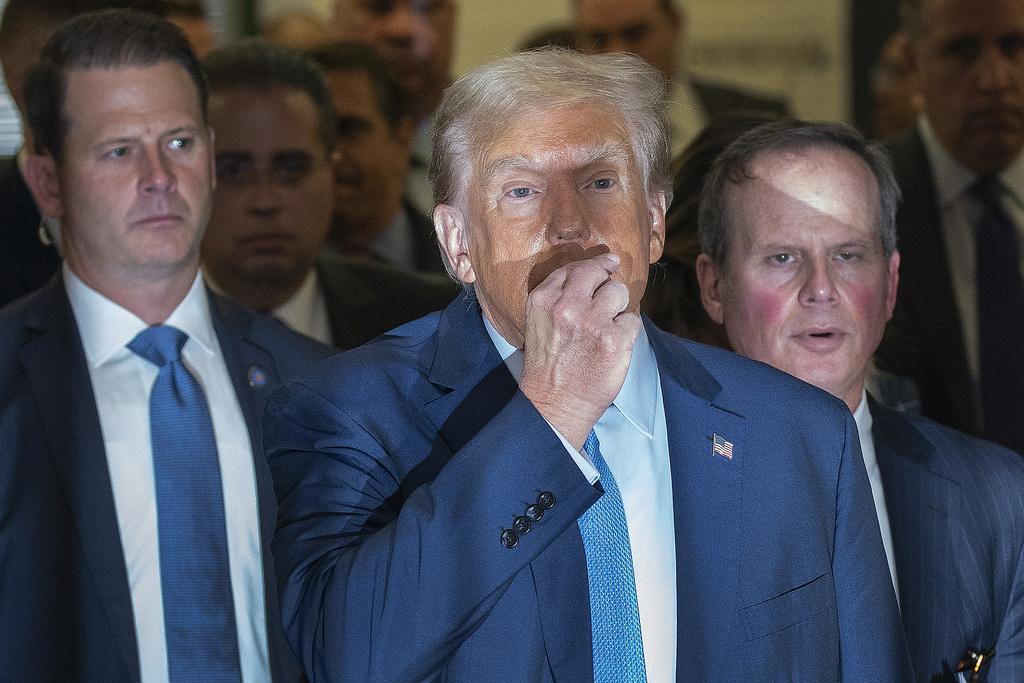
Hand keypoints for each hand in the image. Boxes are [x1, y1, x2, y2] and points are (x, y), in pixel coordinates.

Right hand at [519, 252, 640, 449]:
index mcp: (543, 299)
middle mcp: (567, 306)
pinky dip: (627, 332)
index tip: (605, 265)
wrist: (554, 405)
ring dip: (618, 308)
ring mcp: (592, 322)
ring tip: (607, 328)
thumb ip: (558, 297)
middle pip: (598, 272)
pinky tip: (614, 345)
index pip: (574, 268)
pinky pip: (633, 320)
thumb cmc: (547, 367)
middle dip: (607, 280)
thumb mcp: (538, 323)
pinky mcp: (614, 340)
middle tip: (610, 294)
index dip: (592, 267)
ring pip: (619, 292)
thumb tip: (592, 275)